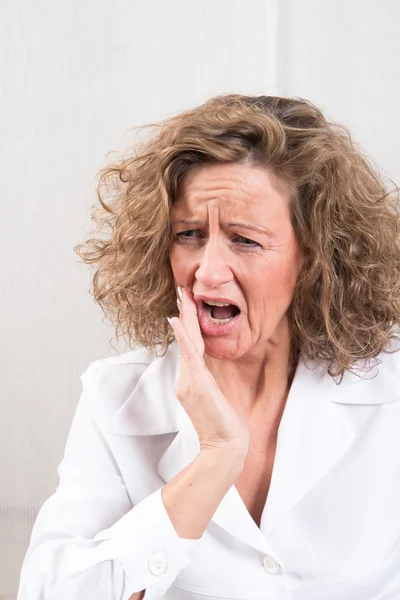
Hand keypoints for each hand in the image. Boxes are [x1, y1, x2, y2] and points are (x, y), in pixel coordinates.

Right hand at [168, 286, 248, 455]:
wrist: (224, 447)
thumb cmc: (224, 427)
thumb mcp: (215, 399)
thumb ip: (207, 382)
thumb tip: (205, 371)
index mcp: (190, 380)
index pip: (189, 346)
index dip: (187, 325)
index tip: (186, 305)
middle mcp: (185, 378)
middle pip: (186, 340)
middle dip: (184, 314)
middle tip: (181, 290)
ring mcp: (189, 381)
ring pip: (187, 342)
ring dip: (185, 317)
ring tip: (182, 297)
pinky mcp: (196, 384)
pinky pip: (189, 355)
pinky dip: (183, 336)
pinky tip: (178, 320)